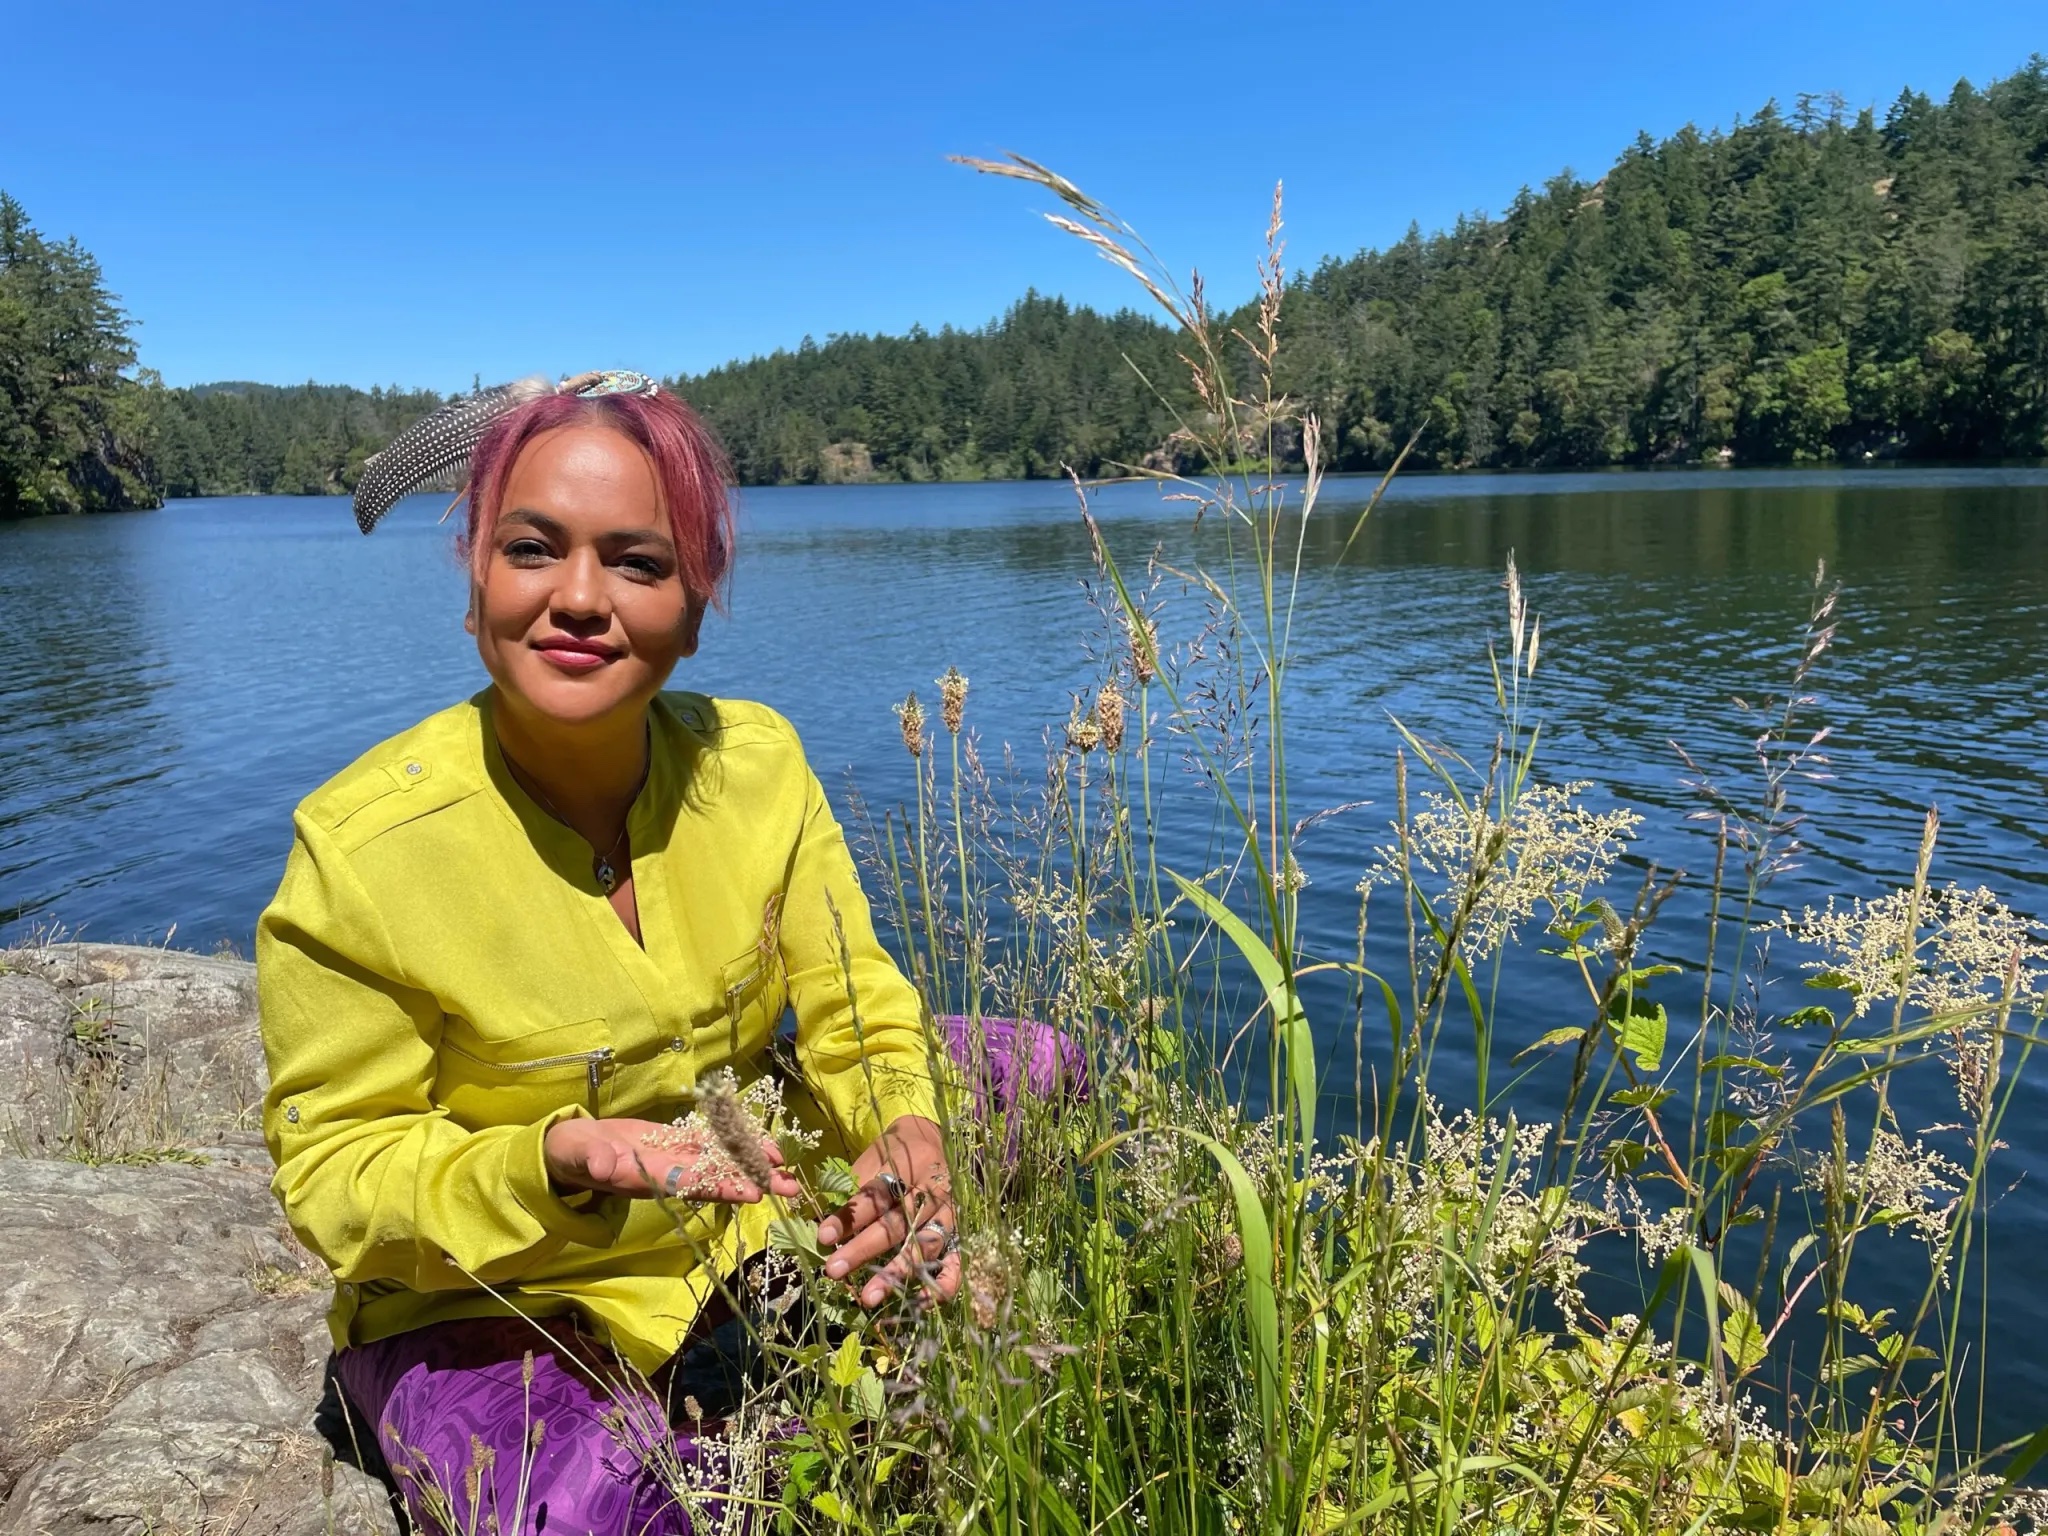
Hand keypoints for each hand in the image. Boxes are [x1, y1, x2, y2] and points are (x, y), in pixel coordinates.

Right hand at [544, 1117, 801, 1203]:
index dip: (722, 1189)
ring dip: (752, 1162)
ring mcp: (674, 1158)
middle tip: (792, 1189)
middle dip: (754, 1181)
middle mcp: (669, 1172)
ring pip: (719, 1161)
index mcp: (649, 1179)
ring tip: (786, 1164)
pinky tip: (759, 1141)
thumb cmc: (571, 1153)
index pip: (692, 1186)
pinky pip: (709, 1142)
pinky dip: (734, 1141)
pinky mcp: (674, 1141)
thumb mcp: (578, 1154)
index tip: (754, 1193)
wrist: (571, 1147)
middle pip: (718, 1179)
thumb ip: (593, 1159)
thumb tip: (606, 1165)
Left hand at [815, 1115, 959, 1308]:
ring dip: (895, 1274)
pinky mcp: (961, 1232)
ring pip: (923, 1246)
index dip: (850, 1217)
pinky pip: (956, 1263)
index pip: (875, 1195)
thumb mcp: (874, 1157)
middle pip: (897, 1224)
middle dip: (863, 1250)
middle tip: (834, 1271)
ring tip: (868, 1298)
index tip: (824, 1237)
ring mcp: (950, 1213)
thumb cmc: (896, 1152)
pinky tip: (918, 1302)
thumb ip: (854, 1188)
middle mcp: (933, 1190)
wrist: (936, 1139)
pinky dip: (940, 1285)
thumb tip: (824, 1226)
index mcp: (908, 1164)